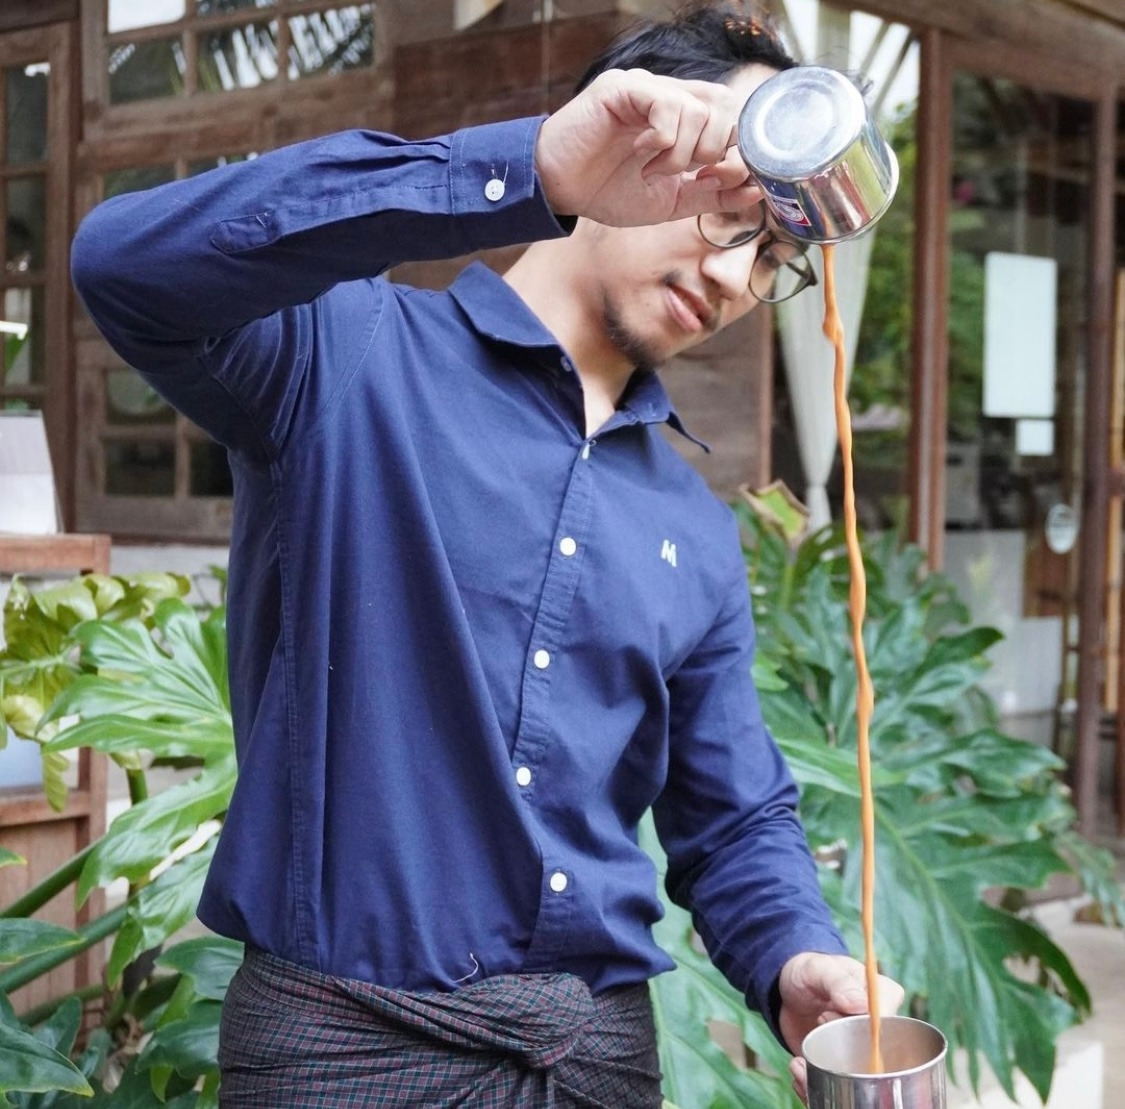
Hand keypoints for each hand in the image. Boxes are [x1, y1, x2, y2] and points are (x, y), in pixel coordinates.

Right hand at [534, 68, 760, 227]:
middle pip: (725, 104)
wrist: (559, 191)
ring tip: (651, 170)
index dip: (737, 148)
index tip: (714, 179)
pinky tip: (640, 154)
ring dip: (681, 154)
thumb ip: (712, 194)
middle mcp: (668, 94)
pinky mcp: (623, 88)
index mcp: (682, 117)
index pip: (733, 114)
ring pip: (698, 109)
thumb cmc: (607, 192)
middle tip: (683, 174)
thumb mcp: (670, 202)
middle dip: (713, 150)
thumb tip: (757, 189)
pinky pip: (667, 105)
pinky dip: (662, 139)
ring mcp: (646, 87)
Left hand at [777, 952, 904, 1104]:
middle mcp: (880, 1028)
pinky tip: (799, 1076)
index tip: (826, 1017)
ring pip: (862, 1081)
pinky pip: (841, 1088)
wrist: (787, 991)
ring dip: (829, 1081)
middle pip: (880, 1060)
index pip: (891, 1024)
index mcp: (884, 997)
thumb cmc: (810, 972)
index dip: (863, 1031)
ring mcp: (863, 1051)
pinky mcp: (844, 1067)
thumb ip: (838, 982)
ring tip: (800, 1068)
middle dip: (846, 1064)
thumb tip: (861, 1004)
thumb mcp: (819, 969)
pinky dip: (818, 1088)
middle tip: (813, 1040)